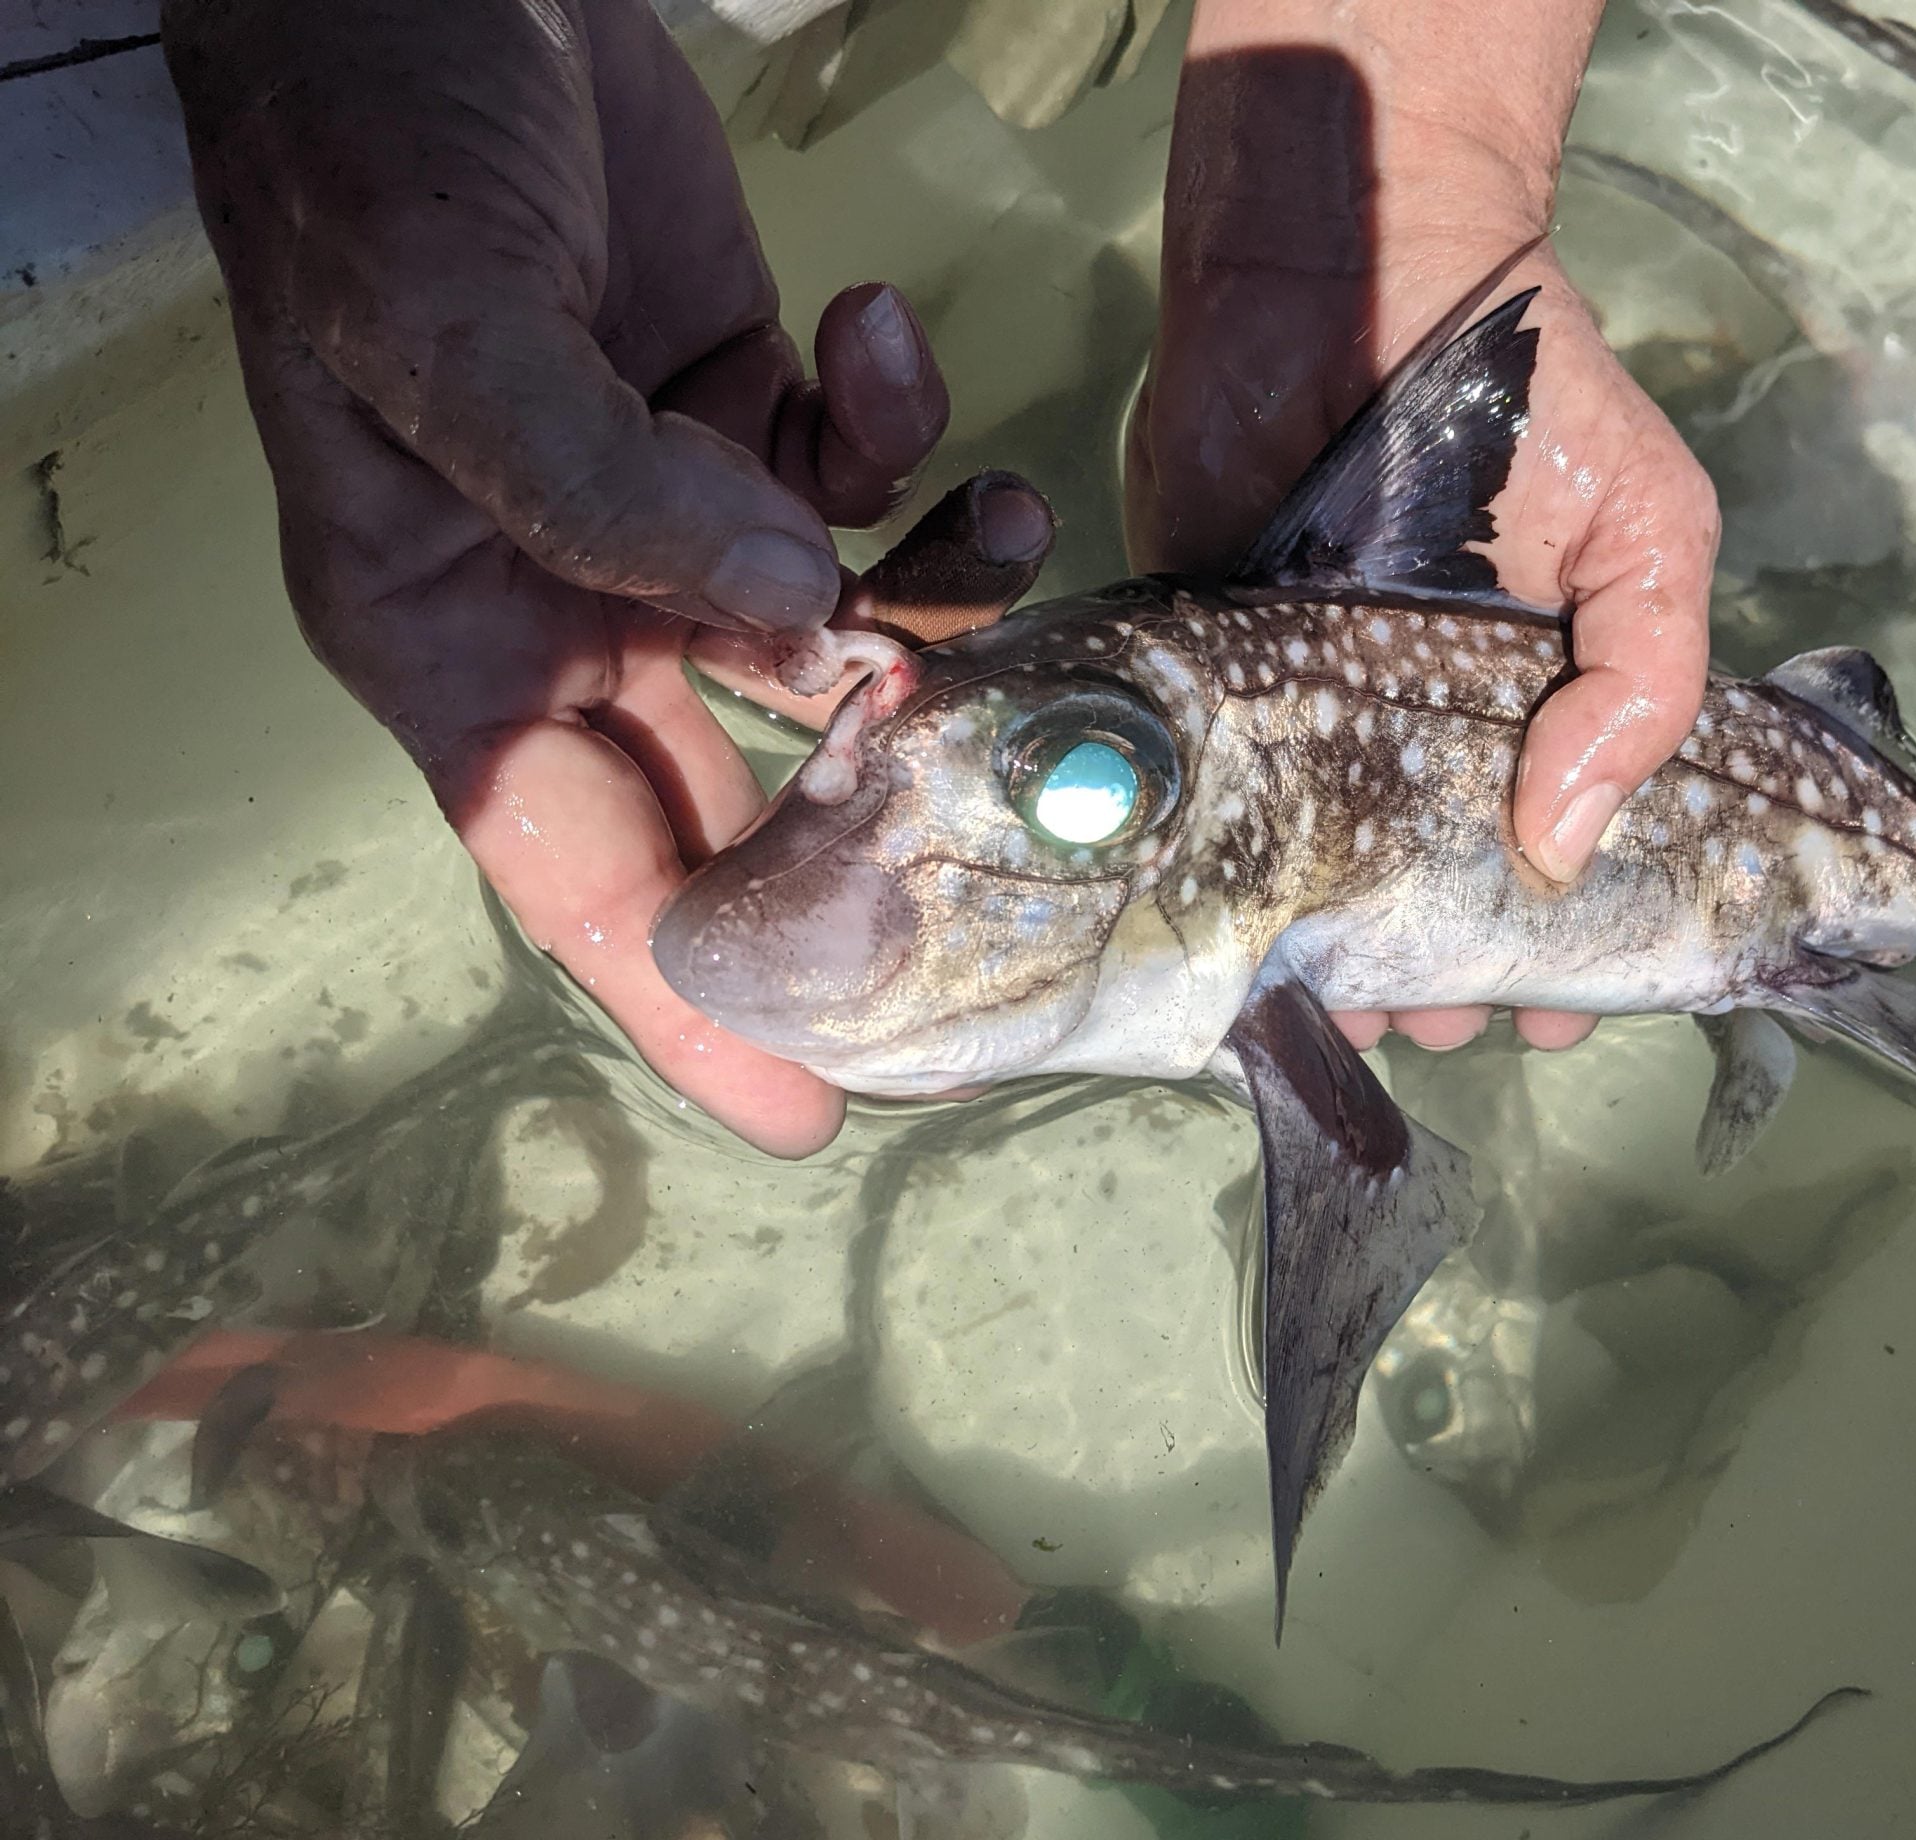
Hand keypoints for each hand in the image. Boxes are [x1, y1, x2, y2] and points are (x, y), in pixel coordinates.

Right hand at [161, 0, 1052, 1155]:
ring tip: (996, 535)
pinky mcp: (750, 413)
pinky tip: (876, 334)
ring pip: (837, 636)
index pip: (573, 865)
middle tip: (1032, 876)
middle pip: (738, 784)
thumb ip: (605, 486)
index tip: (810, 1104)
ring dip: (933, 604)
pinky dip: (901, 439)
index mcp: (452, 631)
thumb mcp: (444, 324)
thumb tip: (787, 615)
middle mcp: (566, 602)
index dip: (691, 995)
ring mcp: (668, 511)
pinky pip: (859, 485)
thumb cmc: (369, 145)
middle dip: (877, 833)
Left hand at [1124, 20, 1719, 1056]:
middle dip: (1442, 980)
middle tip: (1436, 1012)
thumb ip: (1645, 681)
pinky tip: (1232, 953)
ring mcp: (1310, 719)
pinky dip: (1219, 888)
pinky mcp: (1208, 684)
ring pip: (1319, 885)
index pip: (1558, 866)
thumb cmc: (1526, 404)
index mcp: (1535, 718)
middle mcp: (1422, 739)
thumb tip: (1561, 846)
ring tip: (1346, 1006)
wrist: (1355, 270)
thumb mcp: (1648, 532)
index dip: (1561, 953)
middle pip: (1435, 899)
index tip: (1548, 1006)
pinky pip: (1212, 809)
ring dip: (1335, 963)